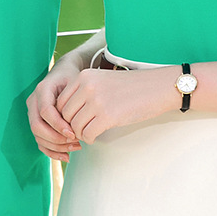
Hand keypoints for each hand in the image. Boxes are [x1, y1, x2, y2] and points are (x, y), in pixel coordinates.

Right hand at [27, 58, 82, 161]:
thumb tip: (75, 125)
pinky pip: (40, 141)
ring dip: (56, 146)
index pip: (45, 111)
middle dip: (56, 138)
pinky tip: (66, 155)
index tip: (73, 133)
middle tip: (75, 142)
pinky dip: (52, 151)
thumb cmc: (71, 78)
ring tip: (76, 147)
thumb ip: (74, 100)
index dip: (58, 125)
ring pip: (38, 136)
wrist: (63, 73)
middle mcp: (33, 101)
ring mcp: (32, 112)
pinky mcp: (36, 122)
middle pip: (37, 126)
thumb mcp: (75, 82)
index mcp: (42, 89)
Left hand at [57, 67, 176, 143]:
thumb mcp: (102, 80)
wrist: (156, 87)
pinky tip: (96, 136)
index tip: (73, 121)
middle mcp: (87, 86)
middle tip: (81, 130)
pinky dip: (89, 139)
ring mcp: (97, 101)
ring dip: (80, 134)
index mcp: (84, 76)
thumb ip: (83, 92)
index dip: (64, 115)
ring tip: (89, 132)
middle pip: (65, 115)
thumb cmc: (130, 87)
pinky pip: (87, 134)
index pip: (60, 101)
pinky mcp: (108, 116)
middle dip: (71, 126)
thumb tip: (66, 115)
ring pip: (74, 126)